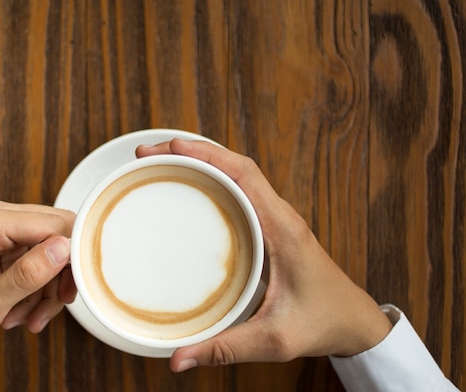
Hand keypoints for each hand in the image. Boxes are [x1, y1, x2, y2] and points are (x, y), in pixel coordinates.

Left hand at [0, 201, 75, 353]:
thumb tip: (65, 248)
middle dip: (60, 276)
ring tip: (28, 317)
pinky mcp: (8, 241)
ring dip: (47, 288)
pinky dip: (38, 288)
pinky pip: (41, 259)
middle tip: (52, 307)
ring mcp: (3, 227)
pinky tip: (21, 310)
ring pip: (54, 250)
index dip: (71, 258)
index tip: (68, 292)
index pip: (55, 225)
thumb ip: (27, 274)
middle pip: (59, 234)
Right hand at [136, 139, 392, 371]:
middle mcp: (280, 215)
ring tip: (164, 161)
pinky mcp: (271, 226)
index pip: (245, 174)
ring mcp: (276, 218)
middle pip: (235, 165)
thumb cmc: (322, 322)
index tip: (173, 147)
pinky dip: (214, 179)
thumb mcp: (274, 340)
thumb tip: (178, 359)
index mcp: (282, 229)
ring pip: (238, 174)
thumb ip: (226, 348)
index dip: (208, 154)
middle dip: (193, 151)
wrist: (353, 321)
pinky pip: (241, 191)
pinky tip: (191, 188)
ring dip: (203, 161)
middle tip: (152, 152)